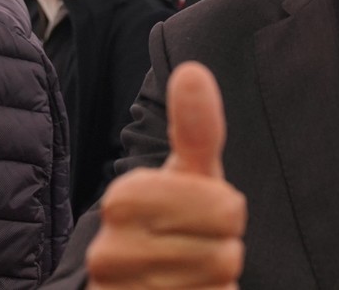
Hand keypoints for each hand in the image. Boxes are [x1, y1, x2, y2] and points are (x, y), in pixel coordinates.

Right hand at [87, 62, 246, 288]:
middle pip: (226, 252)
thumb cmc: (172, 221)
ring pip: (217, 284)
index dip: (227, 212)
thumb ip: (195, 127)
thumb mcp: (188, 174)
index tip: (202, 211)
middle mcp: (110, 249)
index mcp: (125, 198)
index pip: (228, 210)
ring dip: (214, 280)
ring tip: (187, 270)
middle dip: (222, 248)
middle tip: (196, 243)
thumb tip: (193, 69)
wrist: (135, 285)